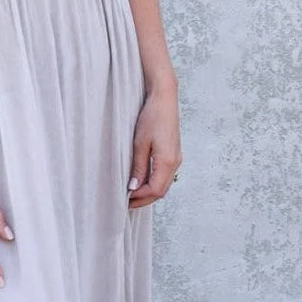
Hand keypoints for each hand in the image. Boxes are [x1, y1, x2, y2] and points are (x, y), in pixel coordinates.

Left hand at [127, 88, 181, 208]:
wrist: (164, 99)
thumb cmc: (152, 117)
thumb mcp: (140, 143)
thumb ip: (138, 167)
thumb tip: (133, 188)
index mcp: (167, 162)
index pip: (154, 190)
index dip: (139, 198)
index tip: (124, 198)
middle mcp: (175, 163)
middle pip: (161, 191)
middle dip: (144, 199)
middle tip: (126, 202)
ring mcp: (176, 159)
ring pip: (163, 185)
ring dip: (148, 192)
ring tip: (131, 194)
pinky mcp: (174, 154)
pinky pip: (164, 176)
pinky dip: (153, 182)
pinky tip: (141, 181)